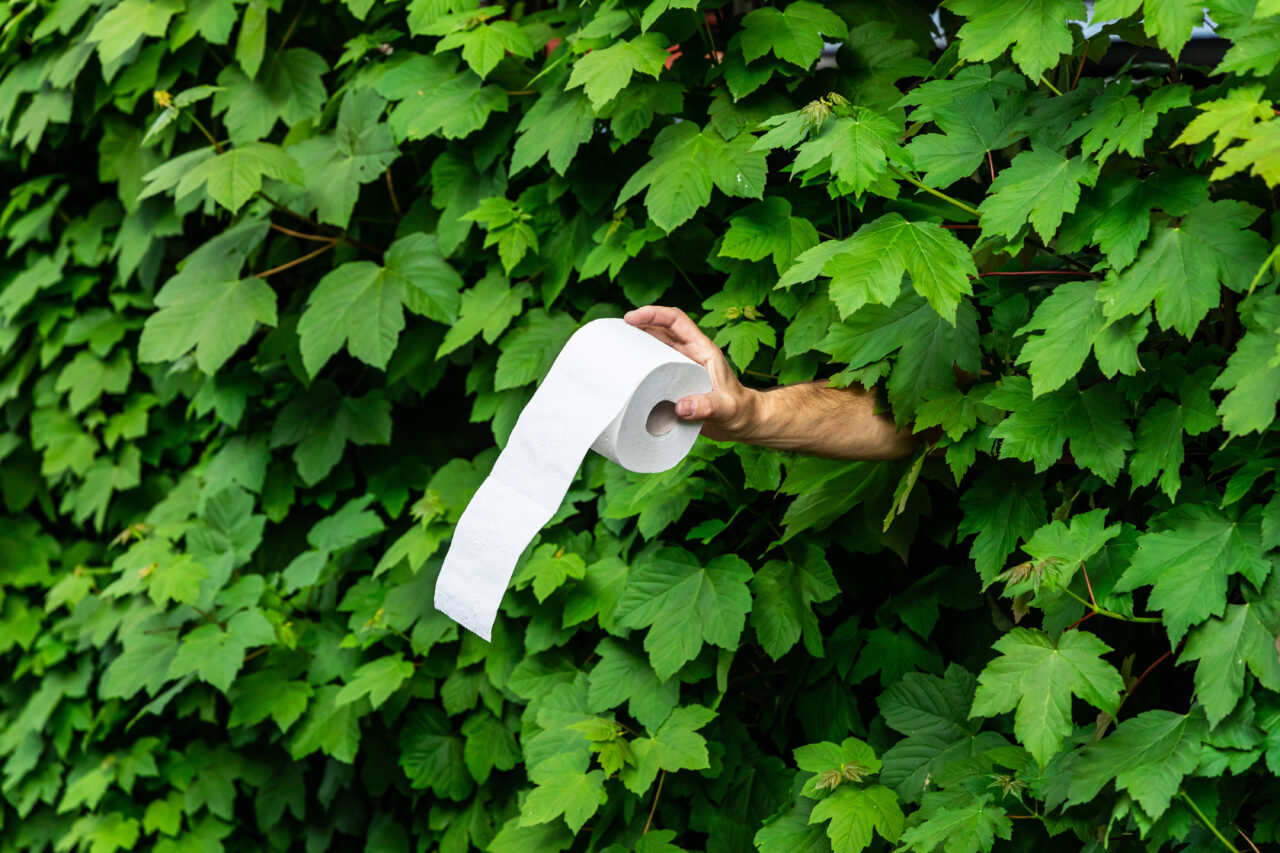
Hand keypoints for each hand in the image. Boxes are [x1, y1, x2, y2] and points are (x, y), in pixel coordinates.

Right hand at [624, 305, 759, 441]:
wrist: (743, 424)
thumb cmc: (740, 411)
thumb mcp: (727, 408)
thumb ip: (707, 406)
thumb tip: (680, 407)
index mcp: (703, 350)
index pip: (676, 321)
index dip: (654, 315)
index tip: (632, 318)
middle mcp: (690, 355)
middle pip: (660, 331)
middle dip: (638, 327)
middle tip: (615, 334)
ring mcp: (681, 369)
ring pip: (655, 349)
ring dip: (636, 346)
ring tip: (614, 349)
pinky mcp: (676, 384)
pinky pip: (654, 370)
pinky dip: (640, 368)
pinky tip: (626, 375)